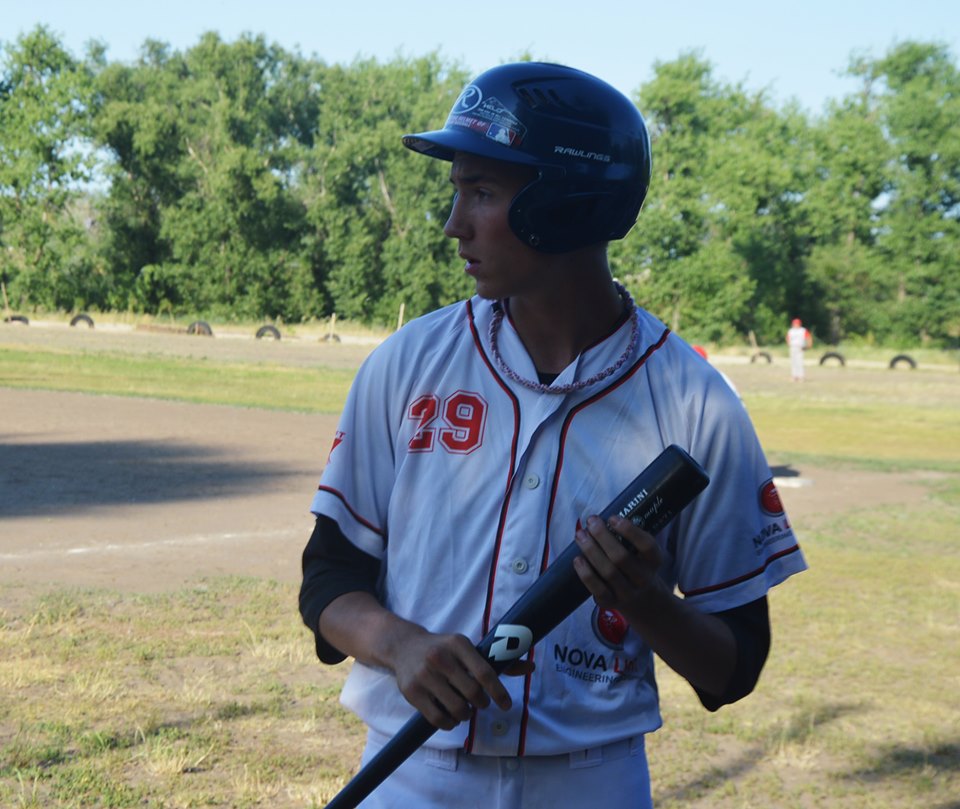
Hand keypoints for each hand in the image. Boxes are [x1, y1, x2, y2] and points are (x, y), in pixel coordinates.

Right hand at [389, 628, 532, 730]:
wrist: (404, 647)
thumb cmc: (444, 649)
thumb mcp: (467, 648)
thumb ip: (497, 661)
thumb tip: (530, 668)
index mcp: (458, 644)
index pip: (485, 672)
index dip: (499, 692)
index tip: (506, 704)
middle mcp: (440, 657)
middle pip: (472, 693)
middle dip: (481, 704)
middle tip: (480, 703)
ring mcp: (424, 675)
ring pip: (457, 708)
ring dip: (466, 714)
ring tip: (465, 709)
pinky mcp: (412, 692)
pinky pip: (438, 719)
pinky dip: (450, 723)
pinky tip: (451, 718)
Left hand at [573, 514, 663, 615]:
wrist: (642, 600)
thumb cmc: (636, 565)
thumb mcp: (641, 552)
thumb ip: (627, 538)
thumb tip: (600, 520)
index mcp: (654, 561)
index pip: (646, 545)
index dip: (630, 531)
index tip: (612, 518)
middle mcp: (643, 578)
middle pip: (622, 557)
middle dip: (603, 537)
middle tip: (591, 521)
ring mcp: (628, 593)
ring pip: (608, 572)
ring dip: (591, 551)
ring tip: (580, 535)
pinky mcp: (611, 603)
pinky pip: (597, 589)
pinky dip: (586, 573)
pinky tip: (577, 559)